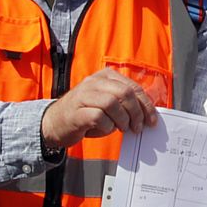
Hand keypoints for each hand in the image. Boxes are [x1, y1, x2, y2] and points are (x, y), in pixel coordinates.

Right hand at [42, 69, 158, 150]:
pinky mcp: (76, 112)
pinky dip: (107, 126)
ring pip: (112, 103)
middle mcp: (93, 82)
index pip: (132, 87)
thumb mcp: (105, 103)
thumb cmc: (84, 113)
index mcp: (105, 76)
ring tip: (122, 128)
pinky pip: (98, 117)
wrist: (54, 123)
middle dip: (136, 112)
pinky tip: (106, 129)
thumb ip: (123, 103)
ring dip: (122, 119)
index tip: (151, 119)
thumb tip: (146, 113)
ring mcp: (83, 96)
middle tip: (137, 127)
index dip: (145, 104)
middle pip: (124, 93)